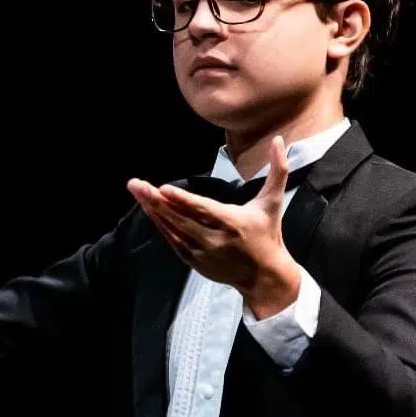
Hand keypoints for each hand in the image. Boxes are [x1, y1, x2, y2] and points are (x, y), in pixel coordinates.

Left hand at [126, 134, 301, 319]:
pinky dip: (161, 226)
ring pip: (173, 229)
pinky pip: (173, 241)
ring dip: (154, 211)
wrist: (263, 276)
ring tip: (138, 192)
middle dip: (156, 201)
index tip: (163, 189)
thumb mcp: (273, 202)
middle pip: (181, 218)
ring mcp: (202, 252)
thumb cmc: (268, 234)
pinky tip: (150, 210)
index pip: (203, 209)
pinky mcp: (194, 262)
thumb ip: (278, 170)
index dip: (182, 200)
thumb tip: (279, 140)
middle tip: (136, 184)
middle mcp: (214, 239)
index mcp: (232, 222)